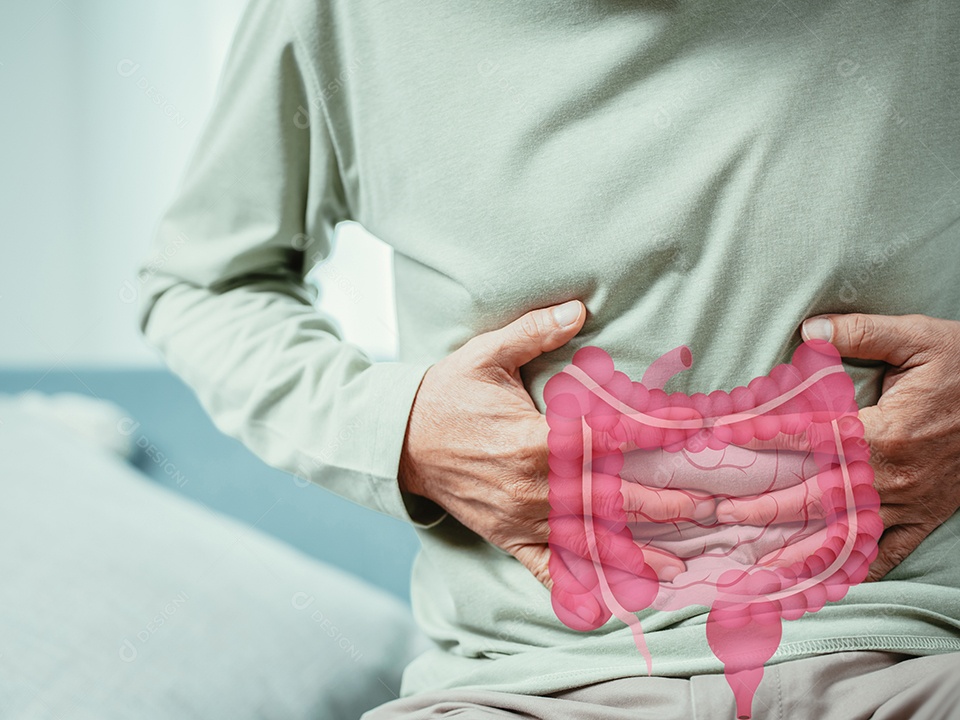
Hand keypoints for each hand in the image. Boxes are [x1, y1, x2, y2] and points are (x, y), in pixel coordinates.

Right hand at [398, 300, 688, 589]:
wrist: (400, 441)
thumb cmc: (446, 394)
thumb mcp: (484, 355)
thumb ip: (532, 332)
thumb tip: (578, 307)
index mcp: (533, 439)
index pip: (606, 437)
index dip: (652, 433)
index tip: (691, 430)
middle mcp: (532, 485)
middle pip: (609, 497)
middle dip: (661, 502)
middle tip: (708, 507)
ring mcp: (521, 517)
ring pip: (588, 539)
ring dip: (634, 552)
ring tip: (679, 565)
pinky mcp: (508, 537)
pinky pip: (547, 568)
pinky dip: (577, 589)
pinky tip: (610, 606)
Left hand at [715, 313, 959, 580]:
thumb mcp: (920, 337)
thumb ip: (863, 332)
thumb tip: (810, 329)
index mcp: (885, 430)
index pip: (809, 437)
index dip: (762, 438)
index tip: (723, 442)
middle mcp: (892, 473)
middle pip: (816, 496)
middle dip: (765, 507)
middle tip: (722, 515)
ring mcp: (909, 501)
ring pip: (846, 532)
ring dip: (800, 548)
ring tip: (758, 562)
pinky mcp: (926, 517)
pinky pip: (890, 552)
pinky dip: (859, 569)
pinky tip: (826, 584)